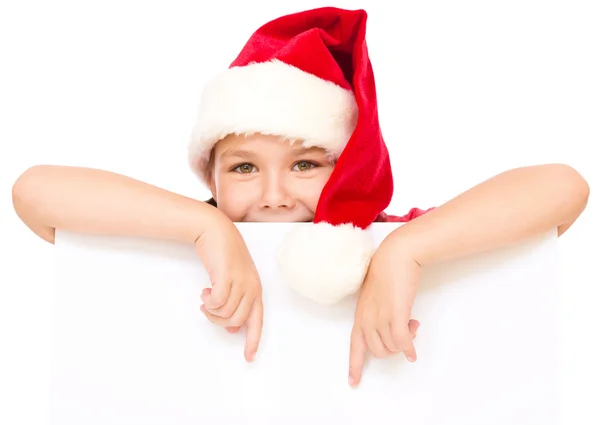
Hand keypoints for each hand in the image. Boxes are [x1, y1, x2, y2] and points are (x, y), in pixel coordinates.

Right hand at [195, 212, 262, 361]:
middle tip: (208, 309)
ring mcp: (241, 281)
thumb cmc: (223, 255)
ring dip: (211, 310)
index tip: (248, 357)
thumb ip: (236, 301)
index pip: (258, 320)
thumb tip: (232, 329)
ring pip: (225, 313)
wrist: (215, 230)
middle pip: (236, 320)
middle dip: (218, 321)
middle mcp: (252, 287)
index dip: (253, 340)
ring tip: (206, 297)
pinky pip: (217, 302)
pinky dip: (208, 302)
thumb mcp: (233, 280)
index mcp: (256, 289)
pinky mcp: (227, 276)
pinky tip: (204, 291)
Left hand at [348, 235, 420, 386]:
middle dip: (393, 348)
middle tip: (406, 331)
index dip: (355, 365)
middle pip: (378, 351)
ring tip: (412, 325)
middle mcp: (367, 318)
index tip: (353, 382)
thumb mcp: (377, 296)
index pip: (354, 345)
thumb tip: (392, 326)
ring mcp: (380, 317)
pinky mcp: (395, 314)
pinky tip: (413, 353)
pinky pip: (401, 342)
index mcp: (360, 314)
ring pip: (391, 348)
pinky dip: (408, 349)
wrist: (396, 256)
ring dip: (404, 343)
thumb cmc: (388, 272)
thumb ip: (380, 312)